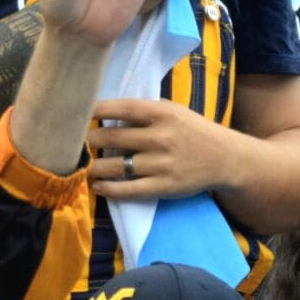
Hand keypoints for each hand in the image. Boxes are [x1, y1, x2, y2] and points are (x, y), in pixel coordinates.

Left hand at [85, 96, 240, 198]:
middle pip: (110, 139)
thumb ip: (142, 111)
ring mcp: (161, 164)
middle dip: (87, 141)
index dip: (92, 110)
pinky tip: (97, 185)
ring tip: (81, 165)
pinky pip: (128, 190)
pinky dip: (108, 188)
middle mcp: (160, 137)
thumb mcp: (172, 111)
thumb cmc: (192, 130)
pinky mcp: (164, 187)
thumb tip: (101, 111)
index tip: (72, 113)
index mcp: (161, 113)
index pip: (118, 108)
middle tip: (72, 143)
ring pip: (114, 166)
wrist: (227, 159)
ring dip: (93, 167)